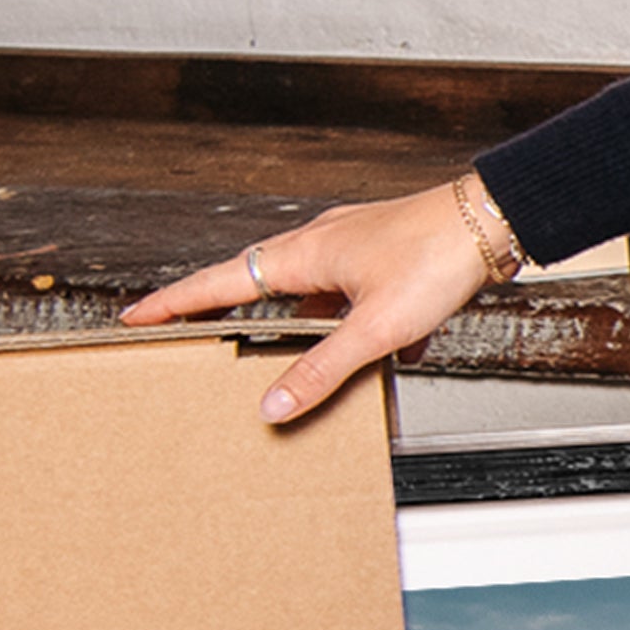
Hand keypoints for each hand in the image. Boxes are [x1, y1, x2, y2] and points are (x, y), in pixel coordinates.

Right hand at [122, 169, 522, 425]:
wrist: (492, 223)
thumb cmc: (437, 257)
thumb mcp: (374, 329)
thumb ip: (321, 370)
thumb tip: (274, 406)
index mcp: (301, 254)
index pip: (218, 283)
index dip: (174, 303)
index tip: (136, 317)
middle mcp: (319, 245)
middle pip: (255, 285)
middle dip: (226, 316)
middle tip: (191, 335)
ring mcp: (352, 249)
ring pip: (310, 296)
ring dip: (304, 329)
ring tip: (297, 364)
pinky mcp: (384, 260)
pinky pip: (356, 301)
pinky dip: (362, 330)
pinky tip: (392, 355)